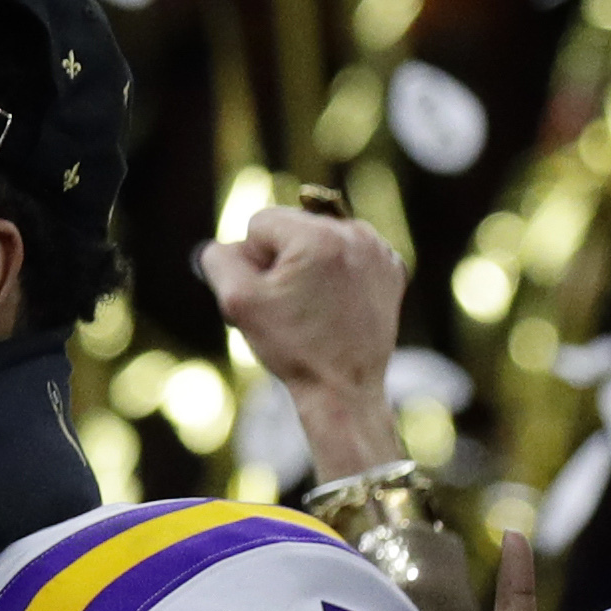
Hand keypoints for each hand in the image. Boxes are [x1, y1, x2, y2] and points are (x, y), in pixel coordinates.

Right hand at [202, 203, 408, 479]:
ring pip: (319, 236)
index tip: (271, 295)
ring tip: (313, 304)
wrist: (344, 388)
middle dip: (282, 259)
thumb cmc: (292, 345)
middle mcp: (356, 233)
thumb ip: (219, 259)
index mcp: (318, 236)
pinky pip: (347, 252)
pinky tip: (335, 302)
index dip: (253, 261)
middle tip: (290, 303)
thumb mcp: (238, 301)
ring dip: (308, 263)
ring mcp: (379, 250)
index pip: (261, 223)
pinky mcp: (392, 267)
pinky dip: (336, 271)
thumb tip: (226, 245)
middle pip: (292, 226)